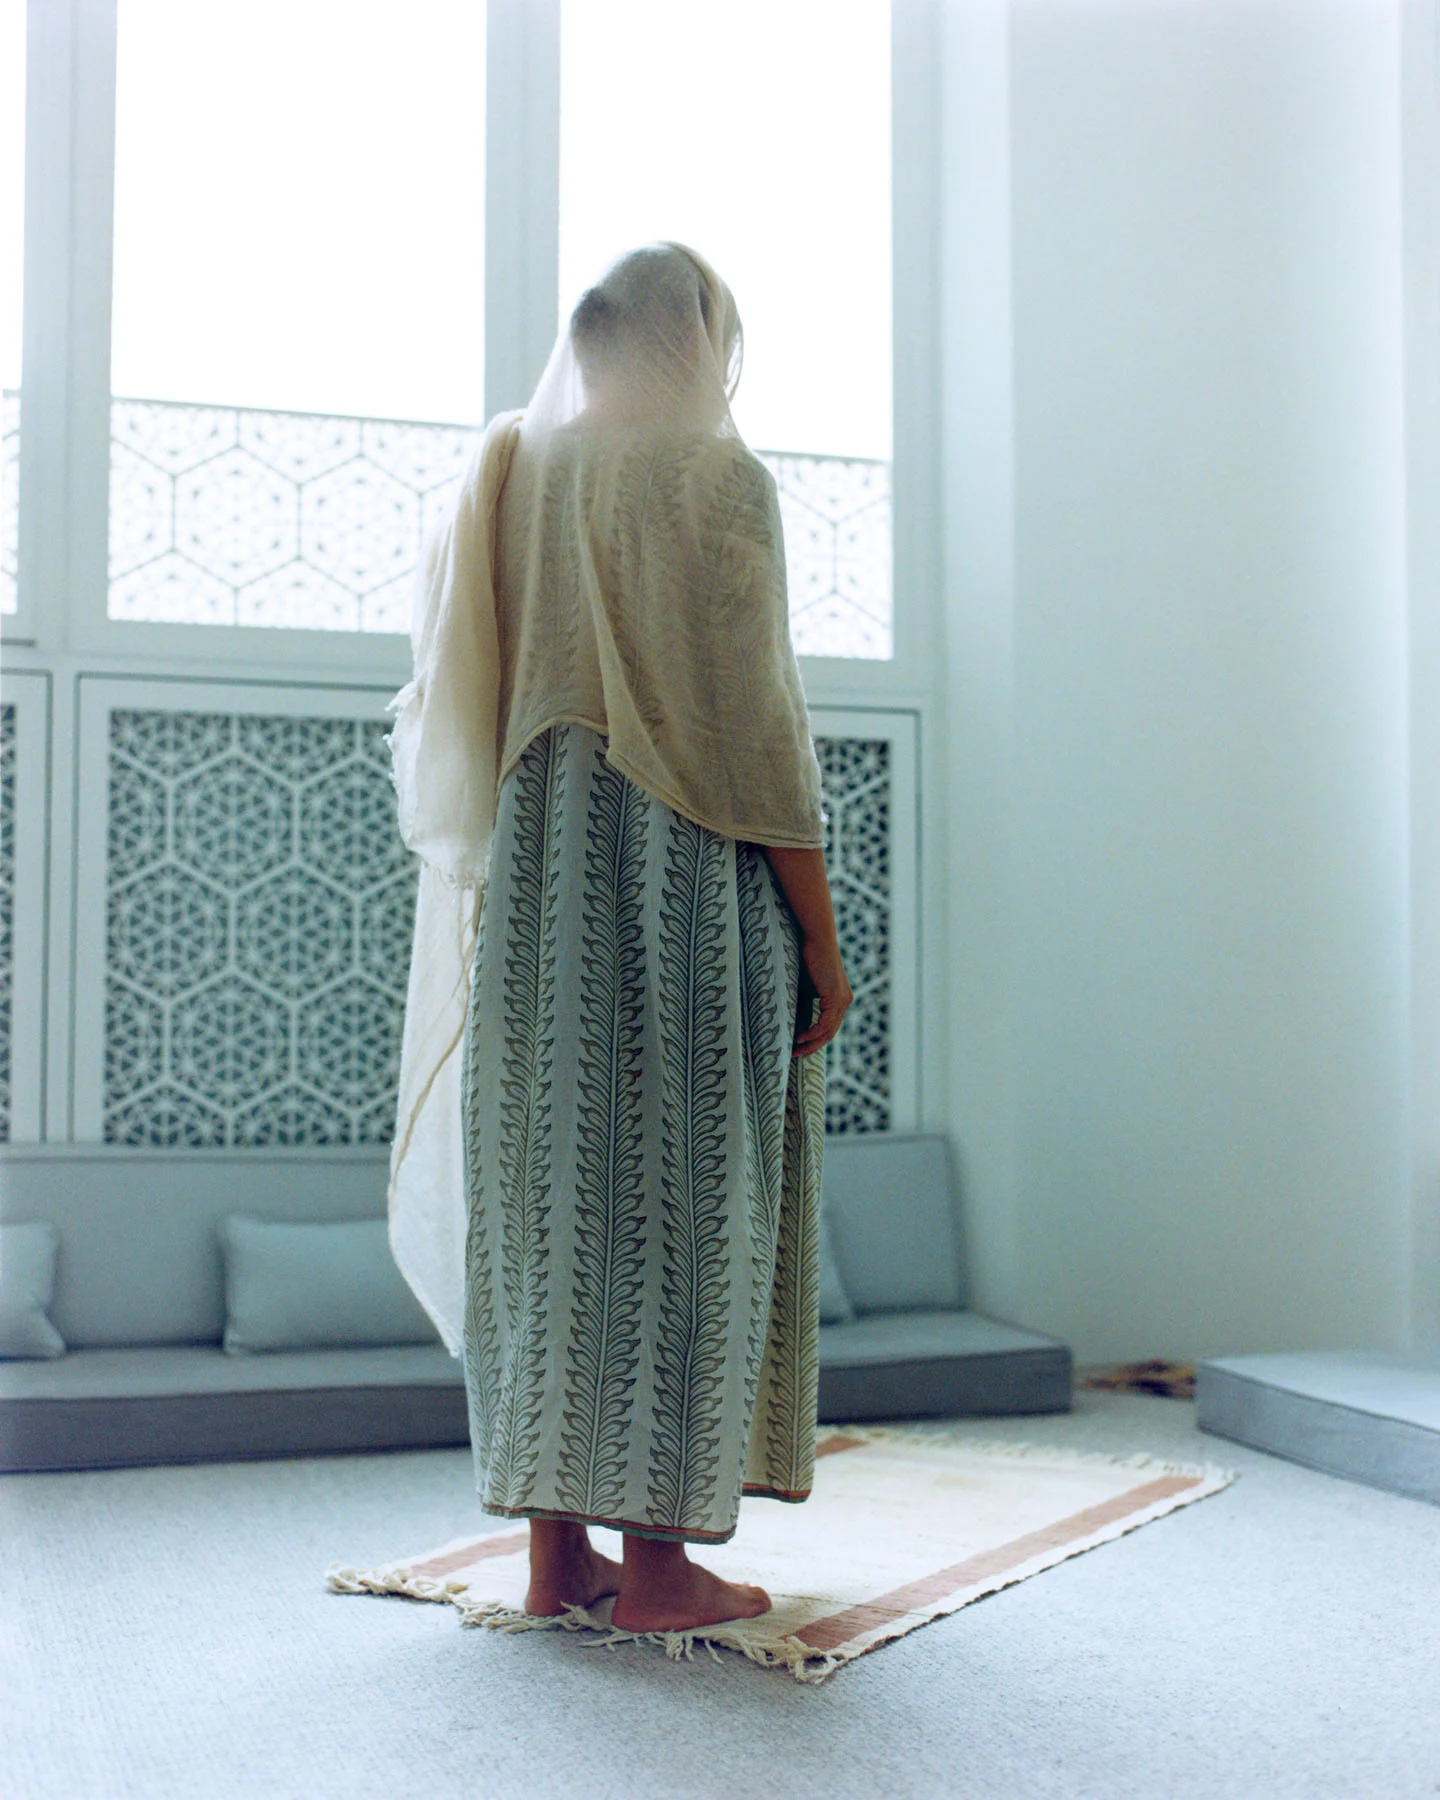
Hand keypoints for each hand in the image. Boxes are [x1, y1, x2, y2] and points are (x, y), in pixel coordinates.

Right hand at [794, 934, 851, 1057]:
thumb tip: (791, 1018)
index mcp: (839, 998)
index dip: (814, 1040)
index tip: (798, 1047)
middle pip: (830, 1033)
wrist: (816, 939)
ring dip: (811, 1044)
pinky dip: (812, 1033)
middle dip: (812, 1047)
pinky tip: (799, 1038)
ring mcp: (843, 1000)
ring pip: (828, 1031)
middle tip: (794, 1056)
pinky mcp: (836, 998)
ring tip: (794, 1051)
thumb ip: (804, 1001)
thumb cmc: (807, 957)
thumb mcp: (806, 986)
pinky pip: (824, 1023)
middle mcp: (845, 1001)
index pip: (829, 1026)